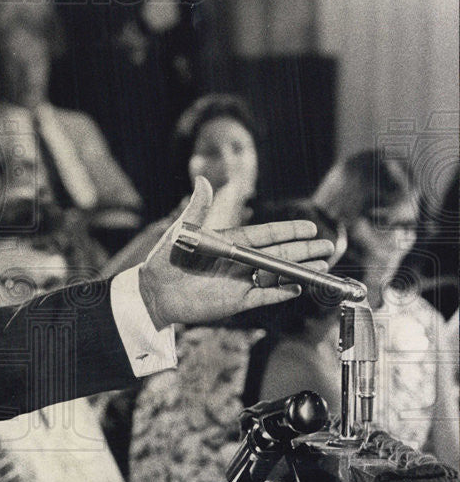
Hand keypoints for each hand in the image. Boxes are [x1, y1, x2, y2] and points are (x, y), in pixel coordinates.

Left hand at [138, 177, 334, 328]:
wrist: (154, 293)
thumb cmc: (165, 261)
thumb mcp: (181, 232)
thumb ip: (196, 209)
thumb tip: (202, 179)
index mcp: (229, 243)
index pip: (265, 236)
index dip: (287, 231)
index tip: (310, 227)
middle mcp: (238, 262)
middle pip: (277, 255)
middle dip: (303, 250)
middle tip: (327, 246)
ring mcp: (239, 282)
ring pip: (275, 275)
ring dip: (298, 270)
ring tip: (321, 265)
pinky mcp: (235, 302)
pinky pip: (264, 297)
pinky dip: (281, 293)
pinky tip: (298, 287)